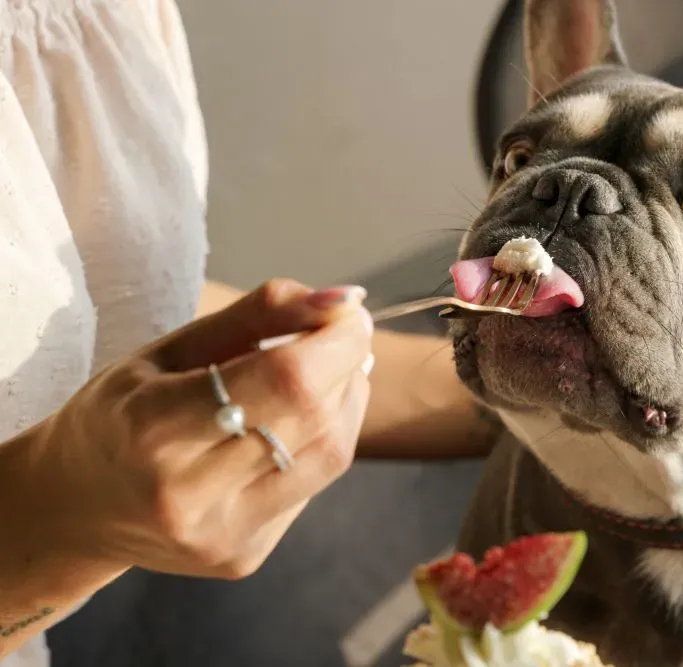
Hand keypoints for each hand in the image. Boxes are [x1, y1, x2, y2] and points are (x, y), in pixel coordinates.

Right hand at [25, 279, 372, 578]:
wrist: (76, 508)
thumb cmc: (123, 411)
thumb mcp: (169, 348)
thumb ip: (258, 315)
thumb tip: (344, 299)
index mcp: (155, 427)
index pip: (287, 379)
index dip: (337, 339)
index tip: (346, 310)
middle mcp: (190, 493)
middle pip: (317, 416)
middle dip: (347, 364)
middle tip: (339, 335)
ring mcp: (222, 534)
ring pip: (332, 454)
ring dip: (345, 401)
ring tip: (323, 374)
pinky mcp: (245, 555)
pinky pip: (314, 484)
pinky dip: (323, 439)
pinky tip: (295, 423)